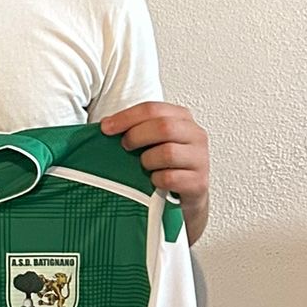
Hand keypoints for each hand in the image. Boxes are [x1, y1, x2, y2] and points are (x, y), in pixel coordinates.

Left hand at [98, 101, 209, 243]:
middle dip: (136, 137)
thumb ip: (136, 128)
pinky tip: (154, 182)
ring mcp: (200, 159)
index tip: (106, 127)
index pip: (153, 109)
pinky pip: (170, 178)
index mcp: (182, 118)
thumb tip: (106, 124)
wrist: (186, 197)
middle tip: (126, 147)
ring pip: (167, 153)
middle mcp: (195, 135)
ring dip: (147, 161)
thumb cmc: (166, 165)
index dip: (126, 117)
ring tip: (145, 167)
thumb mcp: (153, 141)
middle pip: (163, 127)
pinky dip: (156, 180)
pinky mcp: (199, 182)